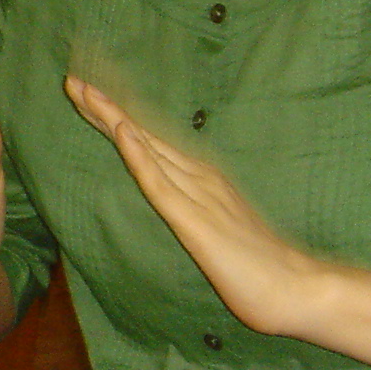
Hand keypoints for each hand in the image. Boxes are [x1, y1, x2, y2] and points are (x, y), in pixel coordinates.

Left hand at [66, 77, 327, 335]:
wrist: (298, 289)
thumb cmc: (260, 267)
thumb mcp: (218, 234)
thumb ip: (198, 215)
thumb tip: (179, 207)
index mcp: (201, 181)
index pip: (150, 144)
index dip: (117, 120)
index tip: (87, 97)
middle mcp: (198, 177)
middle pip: (142, 136)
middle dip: (105, 109)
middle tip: (72, 80)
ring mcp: (199, 195)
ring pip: (147, 149)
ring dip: (113, 119)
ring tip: (84, 92)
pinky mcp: (197, 222)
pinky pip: (161, 184)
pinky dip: (139, 155)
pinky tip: (122, 132)